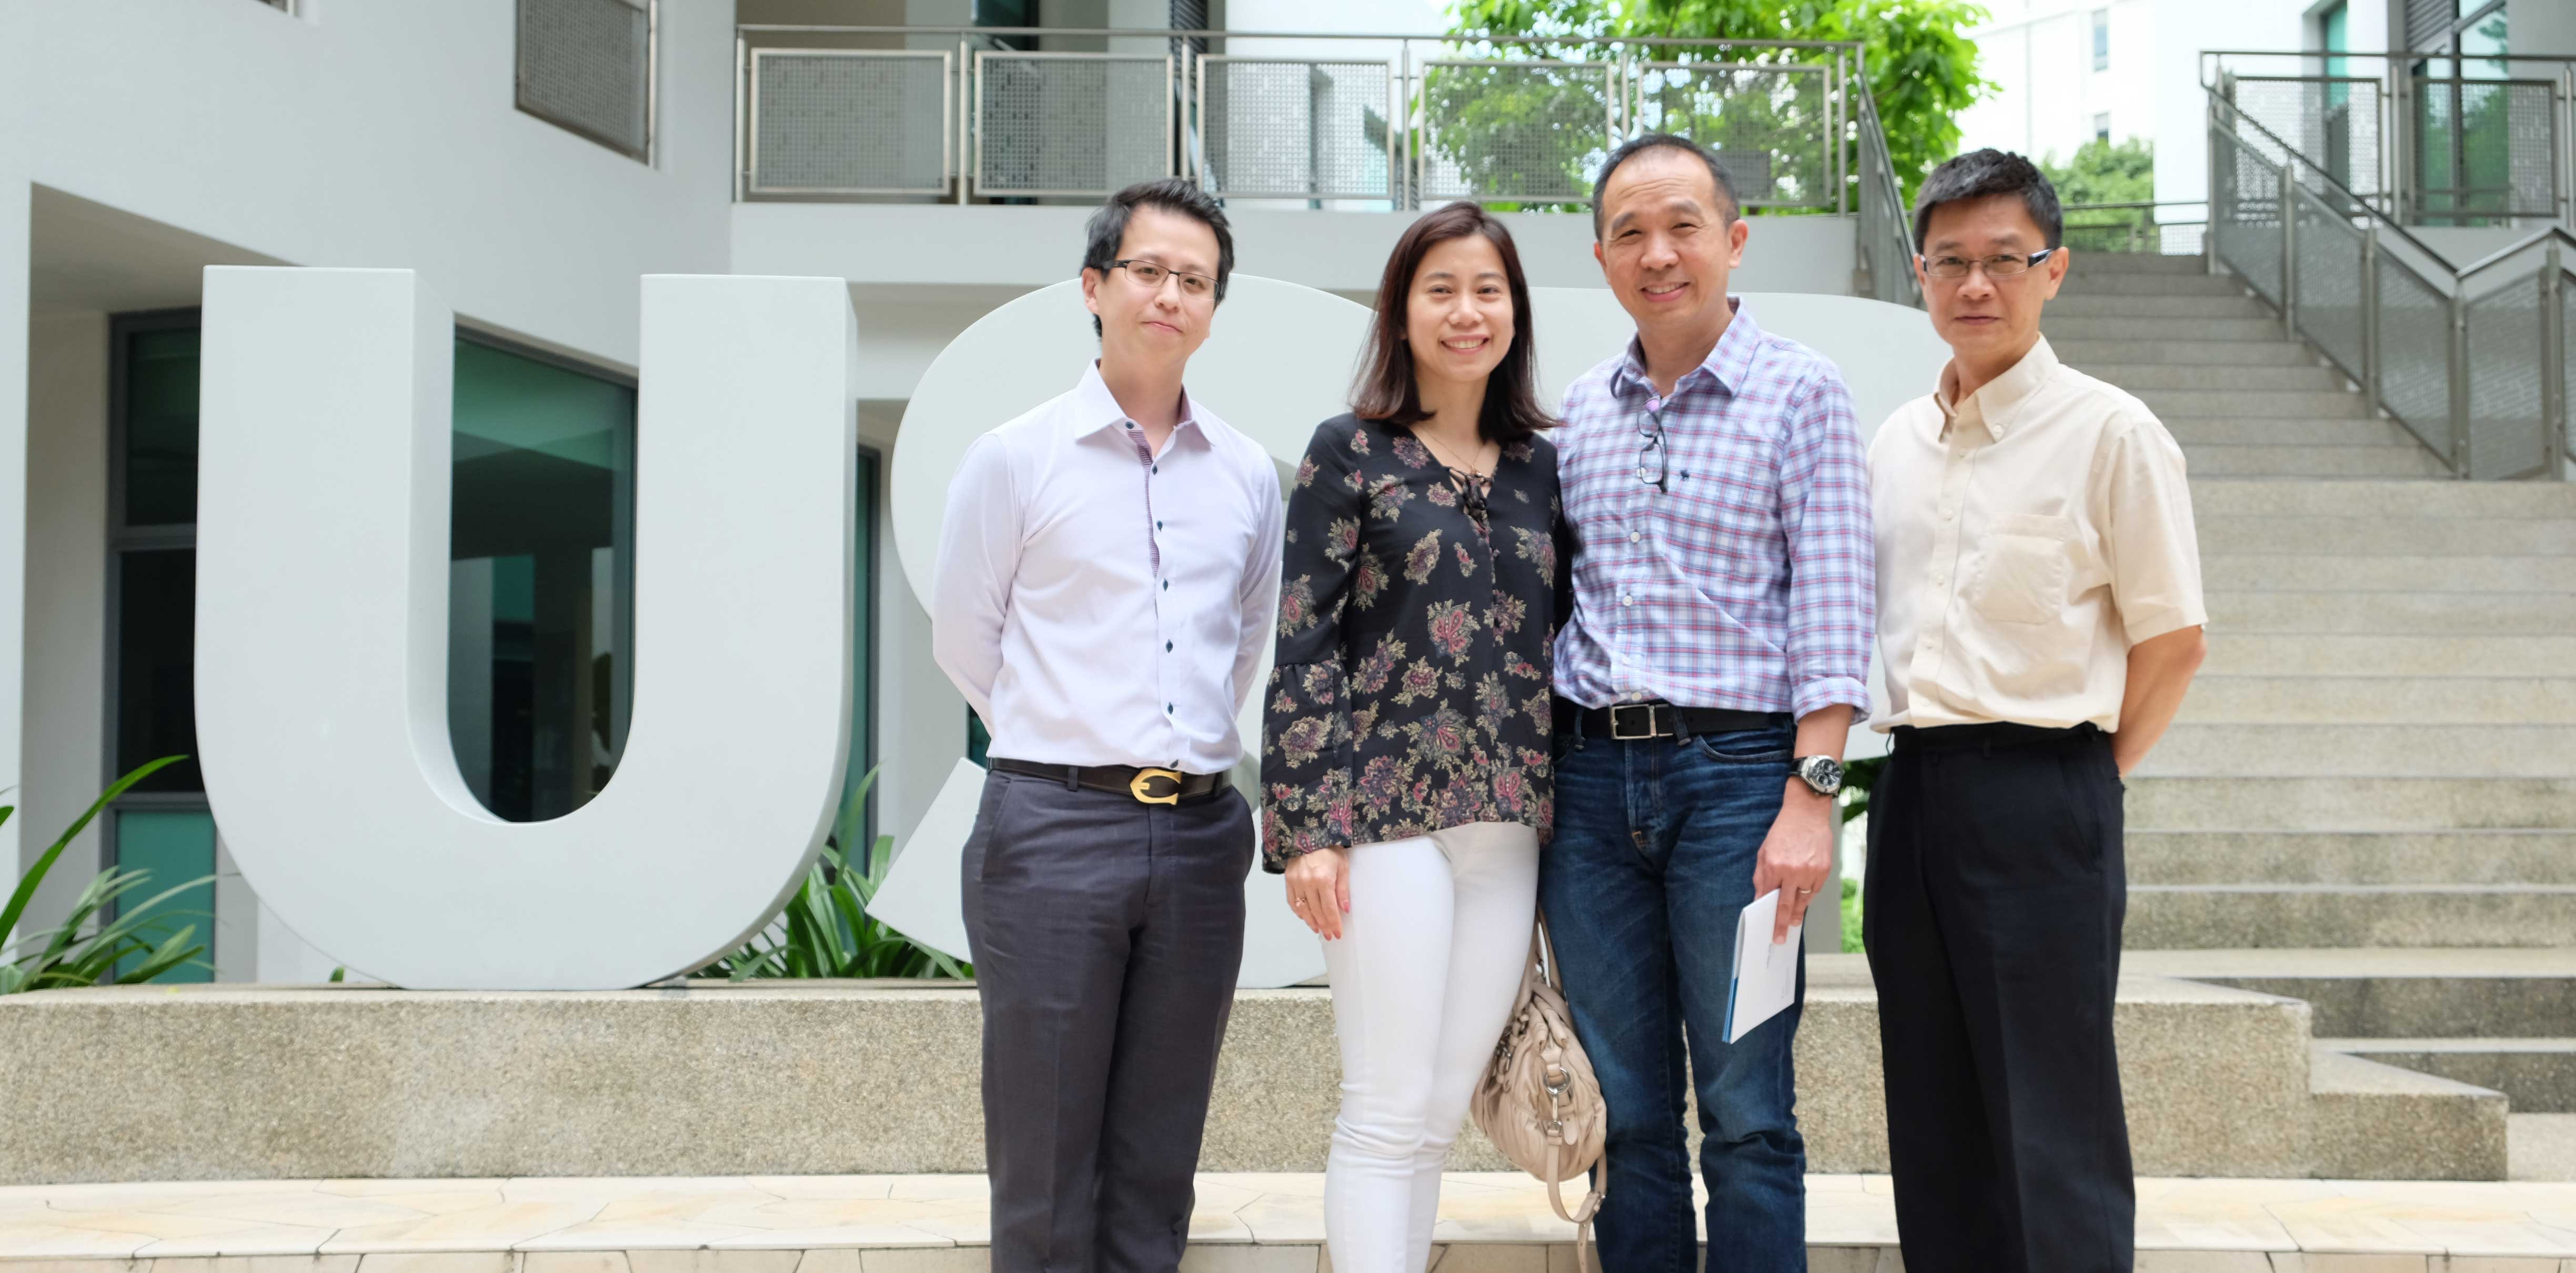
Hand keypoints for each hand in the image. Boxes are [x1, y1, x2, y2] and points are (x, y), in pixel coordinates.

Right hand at [1285, 847, 1349, 939]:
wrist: (1310, 834)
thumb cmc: (1330, 849)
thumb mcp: (1342, 866)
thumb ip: (1343, 889)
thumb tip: (1345, 910)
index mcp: (1323, 879)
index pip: (1329, 909)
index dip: (1334, 923)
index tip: (1338, 934)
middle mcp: (1307, 883)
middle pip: (1316, 912)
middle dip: (1324, 926)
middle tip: (1330, 936)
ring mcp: (1295, 882)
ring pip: (1303, 909)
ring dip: (1311, 922)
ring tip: (1318, 930)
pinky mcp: (1288, 880)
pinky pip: (1292, 901)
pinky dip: (1298, 912)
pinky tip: (1305, 918)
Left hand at [1751, 781, 1834, 943]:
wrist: (1806, 814)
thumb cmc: (1782, 833)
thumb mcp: (1764, 852)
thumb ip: (1761, 877)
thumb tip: (1760, 899)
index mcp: (1774, 866)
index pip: (1769, 898)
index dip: (1769, 915)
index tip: (1769, 930)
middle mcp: (1793, 871)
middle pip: (1787, 905)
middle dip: (1782, 924)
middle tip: (1780, 938)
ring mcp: (1810, 872)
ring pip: (1803, 901)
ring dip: (1797, 913)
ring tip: (1792, 922)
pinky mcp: (1824, 871)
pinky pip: (1814, 892)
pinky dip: (1808, 897)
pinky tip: (1803, 900)